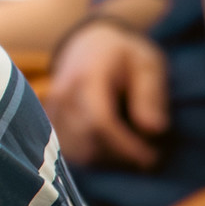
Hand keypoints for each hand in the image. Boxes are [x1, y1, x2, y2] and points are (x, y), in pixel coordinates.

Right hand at [47, 19, 168, 168]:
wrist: (89, 43)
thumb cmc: (125, 55)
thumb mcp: (147, 64)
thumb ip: (150, 94)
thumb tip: (153, 130)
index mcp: (87, 77)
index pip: (100, 122)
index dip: (127, 147)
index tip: (153, 158)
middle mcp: (62, 95)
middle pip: (88, 143)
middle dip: (122, 158)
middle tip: (151, 156)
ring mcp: (52, 110)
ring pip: (78, 153)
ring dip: (110, 162)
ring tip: (134, 152)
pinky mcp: (51, 123)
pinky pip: (71, 152)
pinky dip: (96, 158)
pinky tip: (116, 150)